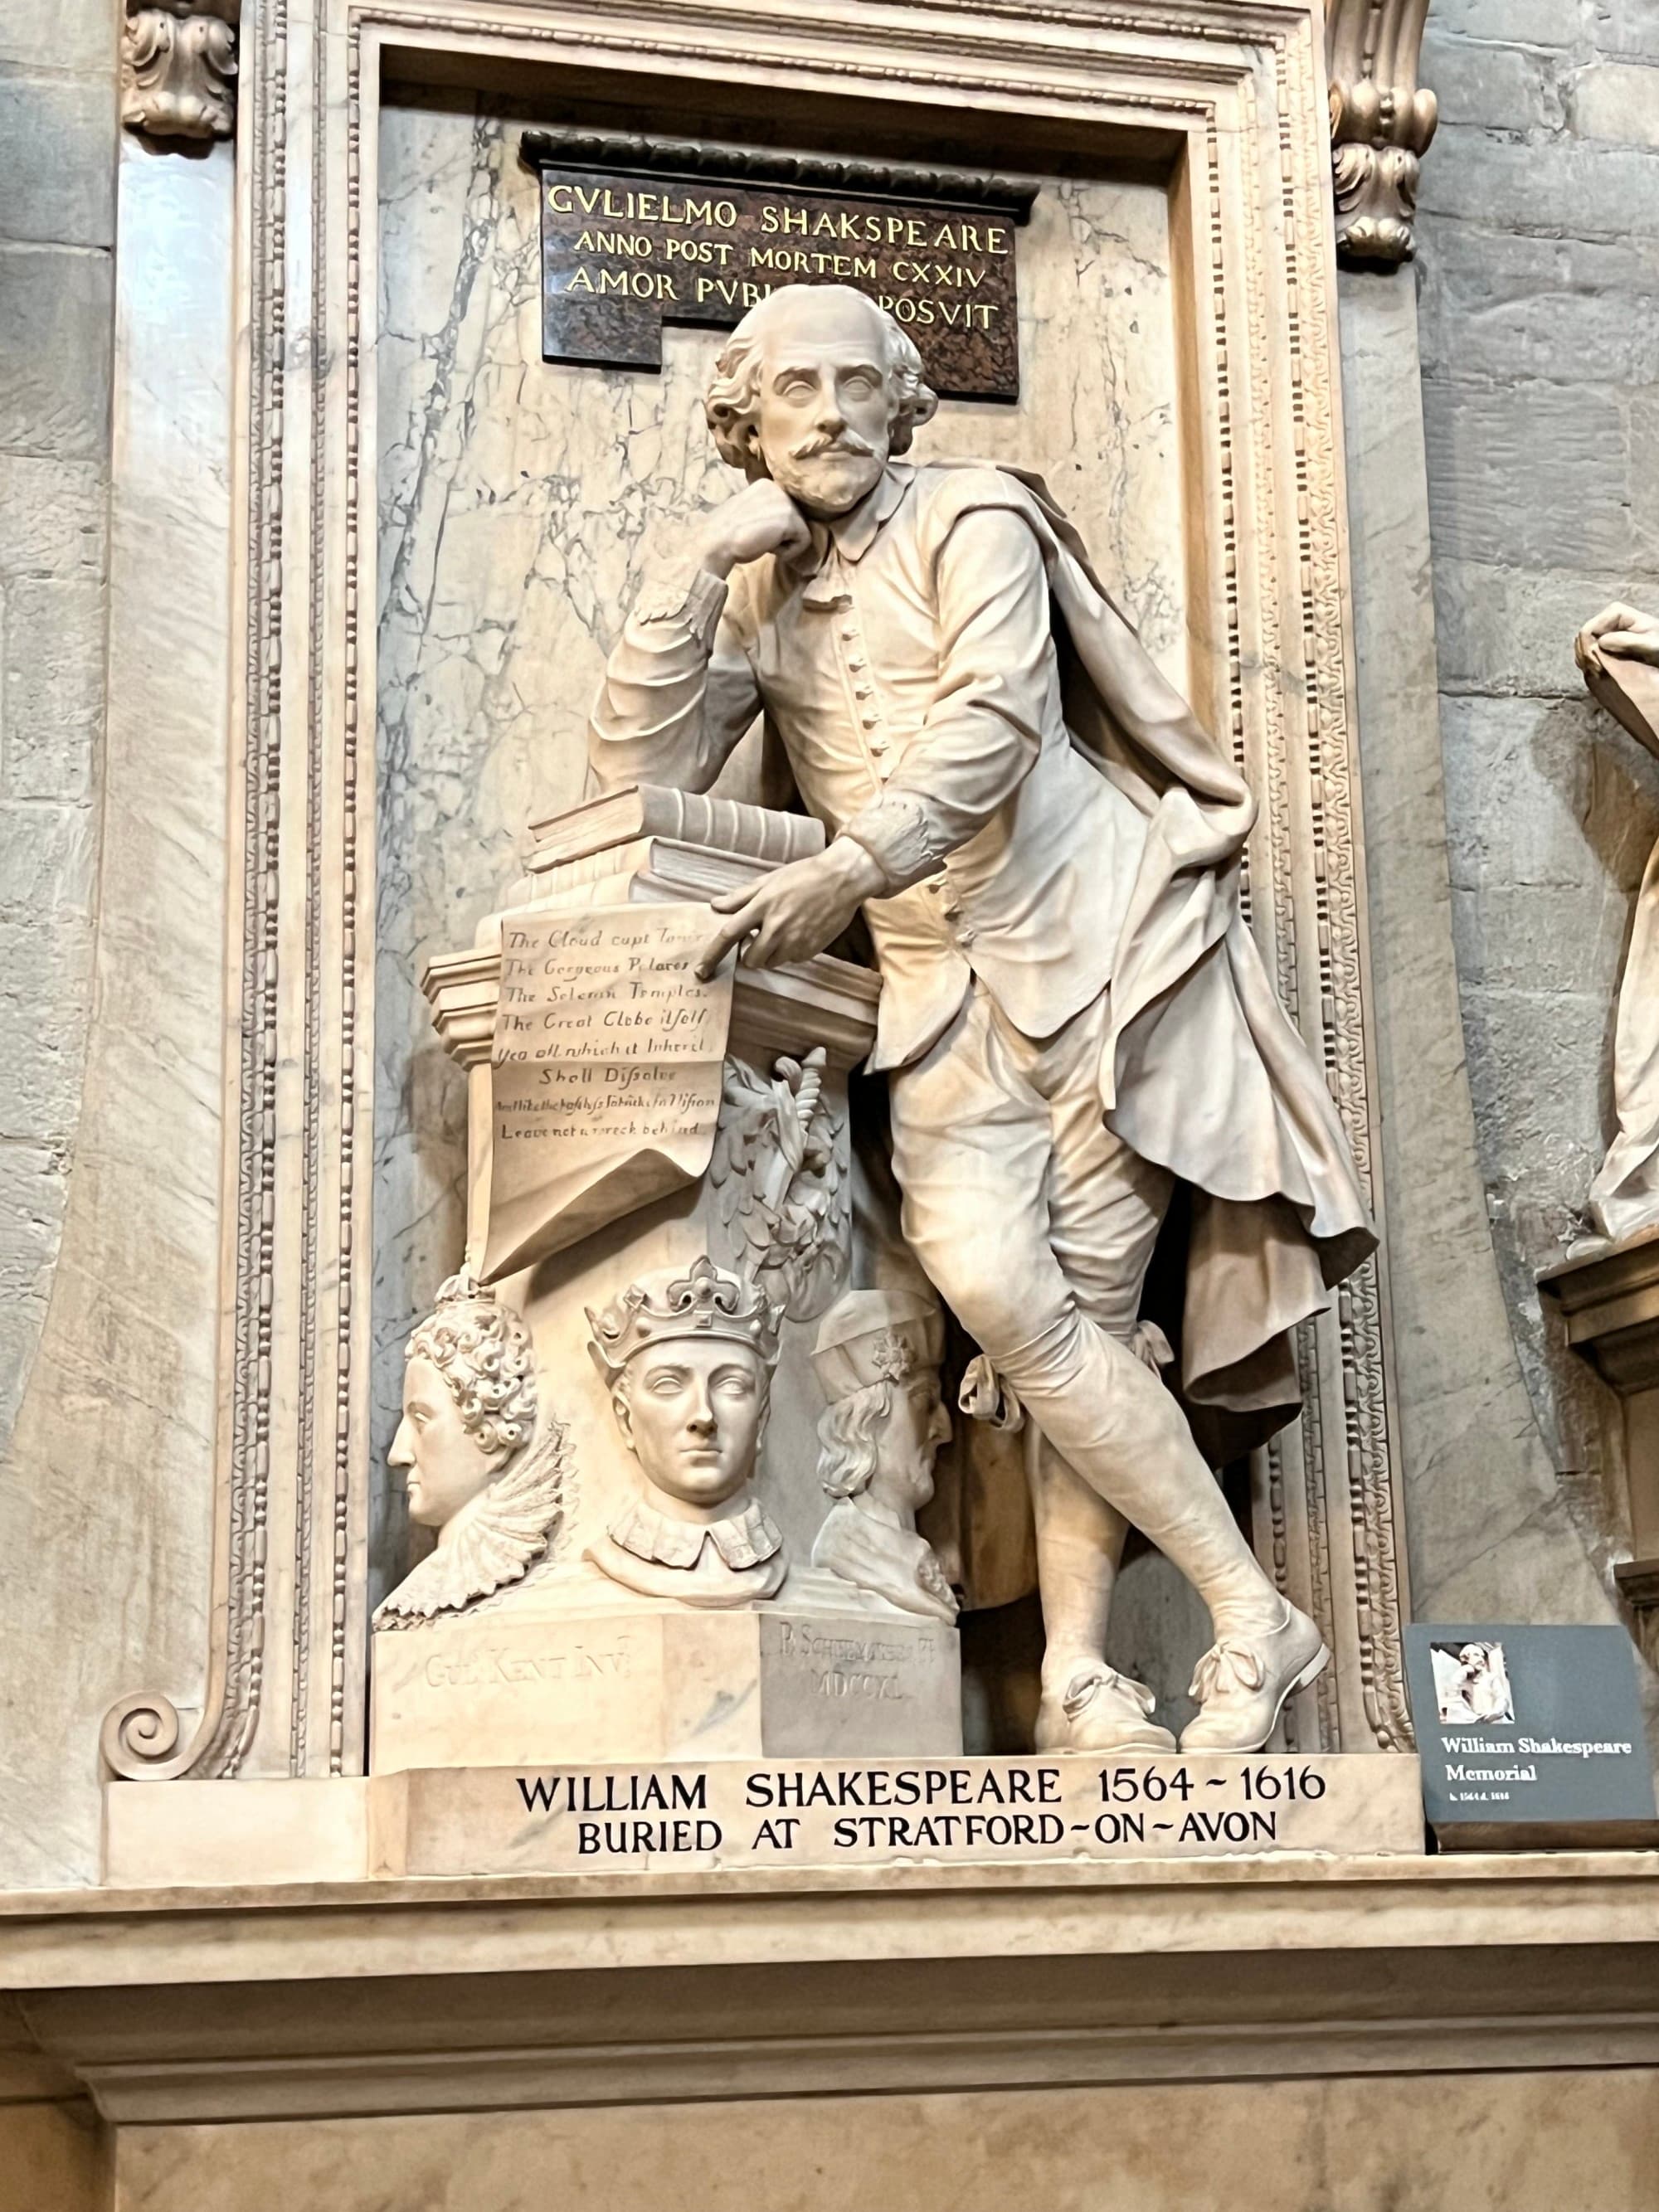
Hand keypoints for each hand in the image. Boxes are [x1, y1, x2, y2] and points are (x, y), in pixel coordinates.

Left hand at [696, 841, 886, 978]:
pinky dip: (789, 951)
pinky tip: (799, 932)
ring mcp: (794, 941)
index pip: (729, 935)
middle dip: (749, 953)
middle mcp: (776, 927)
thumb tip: (715, 905)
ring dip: (769, 953)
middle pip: (750, 958)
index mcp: (762, 906)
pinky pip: (790, 959)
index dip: (712, 955)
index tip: (701, 970)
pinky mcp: (810, 950)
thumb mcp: (769, 880)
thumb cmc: (804, 875)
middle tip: (758, 937)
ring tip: (781, 932)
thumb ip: (741, 896)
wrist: (842, 880)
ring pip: (770, 962)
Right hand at [699, 480, 811, 578]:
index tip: (754, 531)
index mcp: (766, 484)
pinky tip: (769, 549)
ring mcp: (785, 502)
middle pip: (795, 519)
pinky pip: (804, 541)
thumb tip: (777, 521)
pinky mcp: (791, 519)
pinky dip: (789, 552)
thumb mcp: (747, 511)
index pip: (784, 509)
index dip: (772, 526)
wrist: (716, 541)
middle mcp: (778, 488)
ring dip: (783, 542)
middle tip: (758, 538)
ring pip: (800, 530)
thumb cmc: (726, 532)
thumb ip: (764, 509)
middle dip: (780, 534)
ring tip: (762, 542)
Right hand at [1576, 602, 1658, 675]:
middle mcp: (1605, 617)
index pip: (1587, 630)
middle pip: (1580, 638)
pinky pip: (1585, 649)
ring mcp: (1602, 627)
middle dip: (1586, 657)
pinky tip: (1599, 670)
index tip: (1599, 668)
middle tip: (1598, 673)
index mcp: (1615, 612)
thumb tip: (1601, 642)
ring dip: (1586, 661)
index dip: (1588, 650)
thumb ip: (1627, 641)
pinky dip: (1588, 661)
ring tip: (1599, 673)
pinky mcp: (1600, 638)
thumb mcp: (1649, 644)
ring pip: (1580, 644)